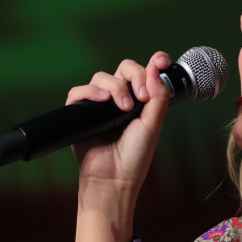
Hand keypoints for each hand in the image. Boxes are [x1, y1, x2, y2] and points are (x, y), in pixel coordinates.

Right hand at [69, 52, 171, 241]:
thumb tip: (156, 66)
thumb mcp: (153, 124)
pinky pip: (79, 92)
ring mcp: (99, 105)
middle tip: (142, 97)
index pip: (145, 73)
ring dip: (116, 87)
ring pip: (102, 77)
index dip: (154, 62)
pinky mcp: (80, 113)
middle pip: (124, 69)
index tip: (162, 61)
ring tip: (124, 108)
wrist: (114, 180)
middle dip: (135, 75)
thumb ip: (158, 96)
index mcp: (140, 101)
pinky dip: (91, 92)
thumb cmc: (134, 157)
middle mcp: (119, 100)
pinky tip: (103, 101)